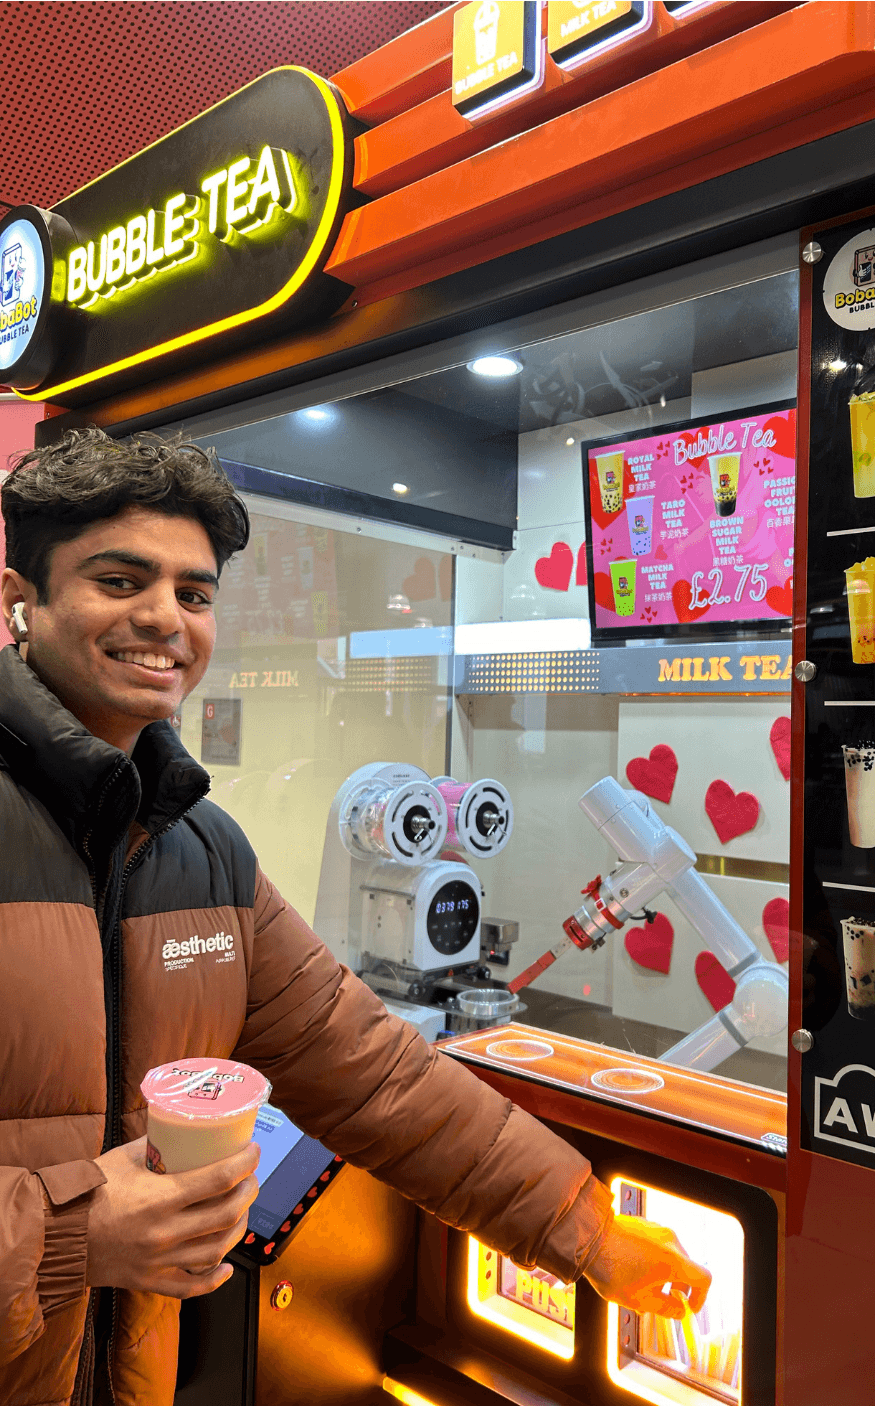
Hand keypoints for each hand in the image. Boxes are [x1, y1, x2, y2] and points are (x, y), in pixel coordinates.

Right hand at [85, 1135, 259, 1298]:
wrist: (58, 1235)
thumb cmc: (91, 1192)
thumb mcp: (124, 1158)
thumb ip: (156, 1144)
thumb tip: (183, 1129)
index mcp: (159, 1198)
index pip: (218, 1179)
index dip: (245, 1163)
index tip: (254, 1151)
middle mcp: (164, 1232)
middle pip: (226, 1214)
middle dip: (248, 1192)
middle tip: (251, 1177)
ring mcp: (159, 1260)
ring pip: (217, 1249)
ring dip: (239, 1227)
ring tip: (242, 1210)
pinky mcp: (150, 1281)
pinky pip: (192, 1286)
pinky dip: (215, 1278)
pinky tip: (227, 1266)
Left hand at [583, 1214, 711, 1318]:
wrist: (587, 1238)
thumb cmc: (611, 1268)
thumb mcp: (640, 1300)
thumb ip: (666, 1308)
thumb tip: (679, 1310)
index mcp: (674, 1261)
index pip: (704, 1279)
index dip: (700, 1297)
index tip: (688, 1306)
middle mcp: (670, 1240)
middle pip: (686, 1268)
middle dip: (677, 1288)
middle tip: (662, 1301)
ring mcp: (656, 1229)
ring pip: (670, 1257)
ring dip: (663, 1275)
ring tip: (642, 1289)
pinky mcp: (643, 1224)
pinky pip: (656, 1246)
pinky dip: (653, 1261)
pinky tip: (632, 1272)